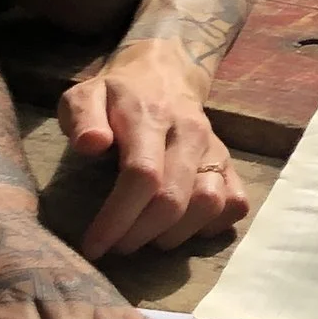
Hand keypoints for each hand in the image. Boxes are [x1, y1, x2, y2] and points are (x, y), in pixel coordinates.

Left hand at [61, 47, 250, 259]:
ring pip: (209, 205)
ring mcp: (215, 150)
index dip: (117, 218)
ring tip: (147, 238)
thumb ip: (82, 117)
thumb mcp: (86, 94)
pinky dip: (211, 226)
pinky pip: (235, 204)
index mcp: (151, 116)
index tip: (93, 246)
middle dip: (139, 235)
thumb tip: (91, 145)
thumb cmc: (117, 94)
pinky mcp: (231, 164)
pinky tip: (182, 227)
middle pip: (174, 199)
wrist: (165, 71)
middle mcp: (191, 133)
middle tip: (115, 247)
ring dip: (175, 235)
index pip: (142, 174)